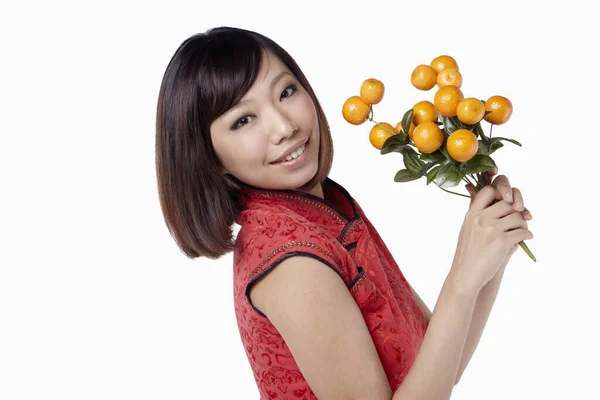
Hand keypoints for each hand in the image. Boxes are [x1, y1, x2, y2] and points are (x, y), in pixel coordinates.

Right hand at [450, 169, 533, 292]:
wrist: (466, 275)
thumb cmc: (467, 254)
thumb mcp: (467, 229)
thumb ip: (479, 215)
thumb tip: (498, 202)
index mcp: (471, 214)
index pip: (488, 190)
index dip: (500, 192)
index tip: (507, 201)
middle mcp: (481, 218)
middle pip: (507, 203)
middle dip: (517, 209)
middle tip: (522, 216)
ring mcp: (491, 229)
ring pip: (517, 216)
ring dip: (524, 222)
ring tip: (524, 229)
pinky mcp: (502, 241)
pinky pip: (522, 231)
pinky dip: (527, 234)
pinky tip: (527, 237)